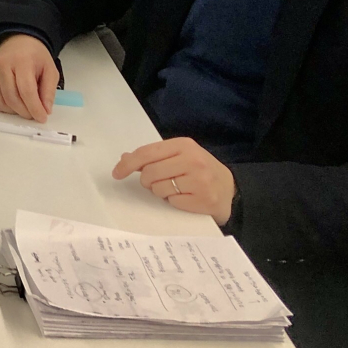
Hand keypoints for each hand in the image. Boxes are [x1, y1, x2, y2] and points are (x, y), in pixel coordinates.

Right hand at [0, 34, 57, 120]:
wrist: (17, 41)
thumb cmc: (34, 56)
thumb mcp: (50, 69)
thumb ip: (49, 90)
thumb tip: (45, 110)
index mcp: (21, 61)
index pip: (26, 90)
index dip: (34, 108)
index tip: (42, 118)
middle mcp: (2, 65)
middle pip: (11, 98)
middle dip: (24, 112)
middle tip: (33, 115)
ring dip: (12, 111)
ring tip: (23, 108)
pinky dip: (1, 107)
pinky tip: (11, 104)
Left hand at [113, 137, 235, 225]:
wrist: (230, 189)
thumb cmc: (199, 170)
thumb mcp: (179, 156)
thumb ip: (154, 156)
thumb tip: (125, 158)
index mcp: (184, 145)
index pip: (146, 153)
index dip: (128, 164)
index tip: (117, 173)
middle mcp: (192, 160)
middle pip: (149, 173)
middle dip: (147, 181)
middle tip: (157, 182)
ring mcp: (199, 180)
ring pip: (159, 189)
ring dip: (161, 192)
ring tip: (176, 188)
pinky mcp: (203, 199)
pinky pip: (172, 202)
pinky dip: (173, 201)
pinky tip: (185, 197)